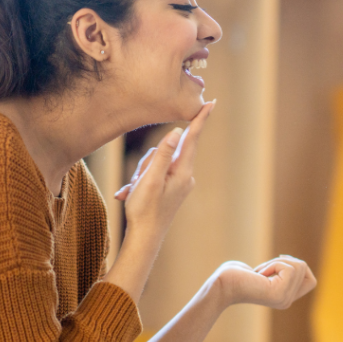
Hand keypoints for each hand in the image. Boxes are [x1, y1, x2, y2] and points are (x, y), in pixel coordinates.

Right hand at [114, 100, 213, 239]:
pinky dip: (141, 182)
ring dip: (142, 172)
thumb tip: (178, 132)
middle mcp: (185, 176)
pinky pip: (154, 174)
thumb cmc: (145, 209)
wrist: (145, 238)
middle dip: (149, 160)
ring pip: (157, 162)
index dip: (199, 119)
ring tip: (136, 190)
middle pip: (167, 151)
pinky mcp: (171, 188)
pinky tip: (131, 195)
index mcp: (183, 172)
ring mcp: (178, 183)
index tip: (211, 103)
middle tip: (139, 180)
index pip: (192, 138)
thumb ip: (163, 154)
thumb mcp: (151, 178)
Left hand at [213, 256, 316, 308]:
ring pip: (299, 266)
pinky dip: (273, 264)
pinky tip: (259, 275)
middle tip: (263, 270)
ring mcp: (285, 299)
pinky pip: (289, 268)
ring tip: (260, 273)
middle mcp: (287, 301)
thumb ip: (280, 270)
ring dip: (276, 262)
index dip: (299, 267)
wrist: (222, 286)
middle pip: (304, 269)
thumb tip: (296, 264)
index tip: (278, 264)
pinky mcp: (280, 293)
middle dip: (284, 260)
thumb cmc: (235, 276)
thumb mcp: (264, 271)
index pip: (311, 281)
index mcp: (284, 298)